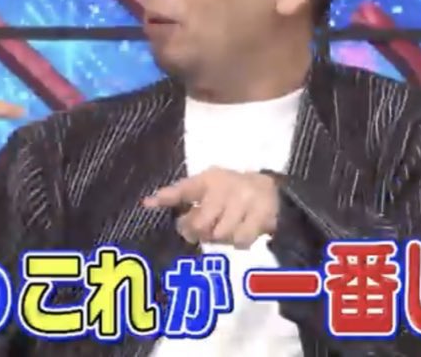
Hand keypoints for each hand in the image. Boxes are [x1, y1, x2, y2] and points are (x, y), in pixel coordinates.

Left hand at [143, 167, 279, 248]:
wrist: (273, 191)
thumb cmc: (231, 192)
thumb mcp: (207, 188)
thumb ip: (179, 196)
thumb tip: (147, 203)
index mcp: (209, 178)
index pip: (185, 188)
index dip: (166, 196)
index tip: (147, 203)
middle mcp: (226, 187)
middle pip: (201, 222)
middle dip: (197, 231)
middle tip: (199, 231)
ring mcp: (245, 200)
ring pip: (221, 234)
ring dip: (219, 237)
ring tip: (223, 228)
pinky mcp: (261, 215)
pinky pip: (240, 240)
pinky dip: (237, 242)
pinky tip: (239, 232)